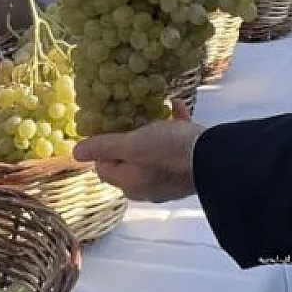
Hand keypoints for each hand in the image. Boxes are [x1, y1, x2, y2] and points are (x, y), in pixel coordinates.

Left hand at [73, 102, 202, 200]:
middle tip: (131, 117)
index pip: (104, 168)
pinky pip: (175, 146)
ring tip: (153, 110)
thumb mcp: (131, 145)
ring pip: (152, 153)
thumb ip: (104, 147)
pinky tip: (175, 105)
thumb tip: (75, 153)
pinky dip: (173, 128)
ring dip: (152, 132)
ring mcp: (168, 179)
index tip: (109, 126)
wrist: (216, 159)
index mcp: (129, 183)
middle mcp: (146, 186)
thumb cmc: (168, 152)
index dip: (103, 147)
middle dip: (128, 140)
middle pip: (128, 161)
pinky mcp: (188, 169)